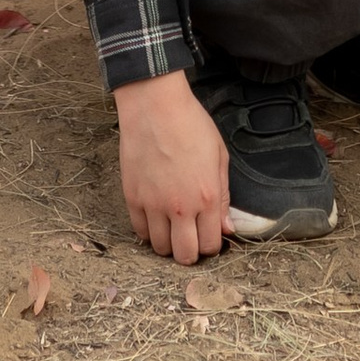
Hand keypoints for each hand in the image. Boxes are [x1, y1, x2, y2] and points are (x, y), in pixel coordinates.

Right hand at [114, 71, 230, 261]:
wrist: (155, 105)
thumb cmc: (190, 124)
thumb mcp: (219, 155)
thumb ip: (224, 196)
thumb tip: (226, 227)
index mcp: (207, 197)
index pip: (210, 244)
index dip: (211, 244)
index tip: (208, 235)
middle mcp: (180, 207)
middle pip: (184, 255)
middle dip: (190, 253)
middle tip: (190, 238)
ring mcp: (154, 204)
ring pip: (160, 248)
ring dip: (168, 243)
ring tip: (172, 227)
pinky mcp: (133, 198)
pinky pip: (140, 231)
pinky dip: (148, 230)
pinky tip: (155, 217)